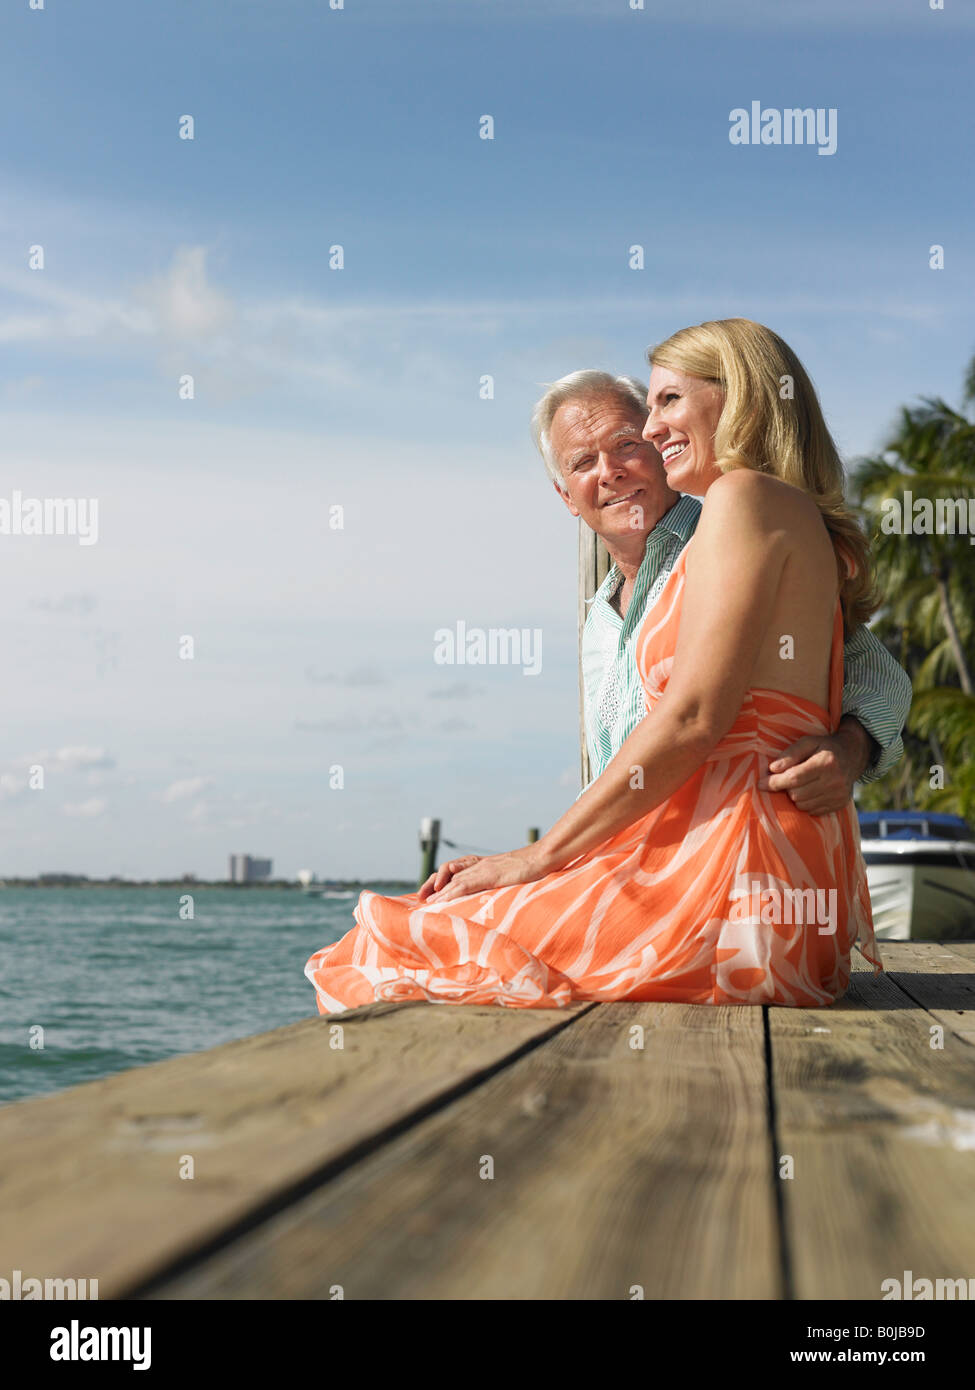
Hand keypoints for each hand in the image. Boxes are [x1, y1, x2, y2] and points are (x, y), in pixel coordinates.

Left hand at [423, 847, 549, 904]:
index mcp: (484, 864)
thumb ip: (501, 881)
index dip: (441, 880)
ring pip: (454, 880)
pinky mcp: (489, 874)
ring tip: (428, 903)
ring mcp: (484, 868)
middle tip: (421, 898)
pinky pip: (465, 884)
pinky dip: (452, 893)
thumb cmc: (533, 867)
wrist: (544, 857)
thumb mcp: (512, 875)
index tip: (430, 893)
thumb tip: (497, 892)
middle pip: (449, 872)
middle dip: (433, 885)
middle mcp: (480, 865)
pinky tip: (443, 901)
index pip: (456, 870)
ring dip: (439, 892)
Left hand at [758, 719, 871, 814]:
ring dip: (795, 796)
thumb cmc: (825, 747)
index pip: (794, 778)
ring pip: (803, 805)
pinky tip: (810, 791)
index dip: (774, 782)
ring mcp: (839, 795)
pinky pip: (813, 811)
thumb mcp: (808, 742)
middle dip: (786, 788)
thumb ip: (790, 754)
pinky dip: (806, 803)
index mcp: (826, 763)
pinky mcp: (840, 804)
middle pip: (797, 794)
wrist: (853, 756)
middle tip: (786, 779)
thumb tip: (773, 769)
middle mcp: (835, 781)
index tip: (760, 783)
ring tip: (800, 784)